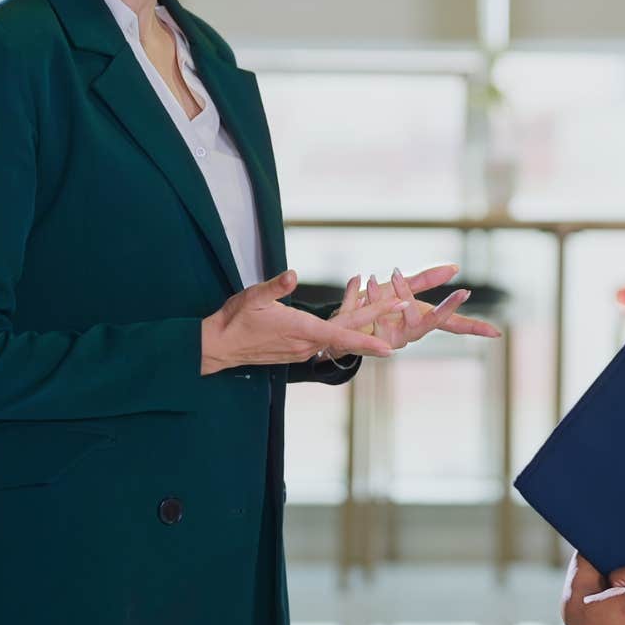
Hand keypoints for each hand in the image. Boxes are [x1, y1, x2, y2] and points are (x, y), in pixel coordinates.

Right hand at [200, 270, 400, 374]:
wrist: (219, 346)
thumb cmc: (235, 319)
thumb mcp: (253, 296)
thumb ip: (274, 287)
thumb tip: (292, 274)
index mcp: (301, 331)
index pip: (341, 336)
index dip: (368, 339)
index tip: (391, 346)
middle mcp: (307, 344)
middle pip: (349, 332)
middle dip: (378, 319)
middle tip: (404, 304)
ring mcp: (303, 349)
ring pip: (340, 335)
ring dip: (362, 322)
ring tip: (386, 302)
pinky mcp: (298, 350)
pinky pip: (328, 339)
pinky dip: (344, 327)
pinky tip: (354, 316)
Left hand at [320, 264, 501, 359]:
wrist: (348, 323)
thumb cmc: (380, 306)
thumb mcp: (405, 289)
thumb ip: (427, 280)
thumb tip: (455, 267)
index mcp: (421, 323)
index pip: (452, 324)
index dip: (471, 323)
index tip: (472, 295)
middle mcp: (407, 335)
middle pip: (426, 323)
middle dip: (437, 306)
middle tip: (453, 289)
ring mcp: (385, 339)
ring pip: (388, 323)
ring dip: (383, 299)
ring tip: (382, 275)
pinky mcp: (361, 339)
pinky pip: (359, 317)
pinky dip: (355, 295)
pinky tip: (357, 278)